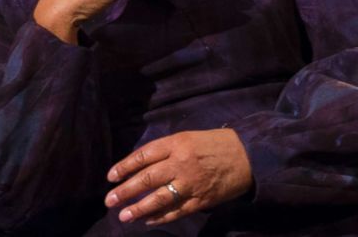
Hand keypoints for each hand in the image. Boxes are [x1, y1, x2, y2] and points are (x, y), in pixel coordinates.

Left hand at [105, 129, 251, 226]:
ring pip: (159, 198)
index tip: (110, 177)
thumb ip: (166, 150)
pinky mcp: (201, 200)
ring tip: (123, 216)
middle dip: (126, 190)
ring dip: (139, 208)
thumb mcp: (188, 137)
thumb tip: (140, 166)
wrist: (248, 156)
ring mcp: (191, 183)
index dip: (124, 166)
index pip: (143, 156)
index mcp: (176, 143)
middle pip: (147, 178)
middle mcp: (181, 163)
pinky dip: (161, 217)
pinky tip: (148, 220)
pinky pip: (177, 211)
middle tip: (109, 200)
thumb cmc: (215, 143)